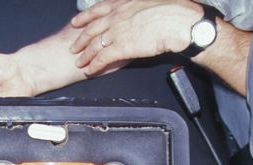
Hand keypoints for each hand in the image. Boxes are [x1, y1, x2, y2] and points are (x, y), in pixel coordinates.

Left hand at [70, 0, 201, 74]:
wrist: (178, 22)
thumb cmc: (172, 10)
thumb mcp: (150, 0)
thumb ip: (138, 6)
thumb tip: (137, 10)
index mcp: (123, 3)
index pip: (97, 9)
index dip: (85, 17)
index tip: (76, 22)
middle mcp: (116, 16)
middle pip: (92, 29)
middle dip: (80, 39)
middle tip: (73, 47)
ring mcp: (117, 32)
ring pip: (94, 45)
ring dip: (85, 55)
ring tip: (79, 62)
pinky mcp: (122, 48)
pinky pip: (103, 58)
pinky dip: (94, 65)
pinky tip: (90, 70)